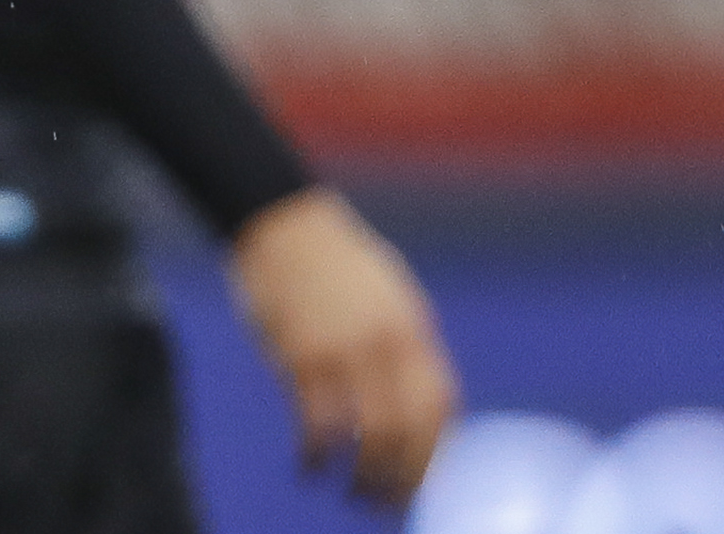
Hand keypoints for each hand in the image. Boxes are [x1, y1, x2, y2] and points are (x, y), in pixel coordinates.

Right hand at [230, 186, 457, 503]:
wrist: (282, 220)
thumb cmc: (336, 260)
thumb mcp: (389, 296)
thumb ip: (404, 345)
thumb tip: (418, 402)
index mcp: (412, 329)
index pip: (442, 406)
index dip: (439, 449)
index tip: (427, 478)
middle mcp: (386, 344)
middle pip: (411, 430)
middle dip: (405, 477)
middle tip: (390, 502)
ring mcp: (344, 351)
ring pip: (368, 435)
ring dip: (364, 475)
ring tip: (354, 492)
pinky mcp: (300, 355)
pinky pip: (316, 421)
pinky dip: (316, 453)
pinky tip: (310, 464)